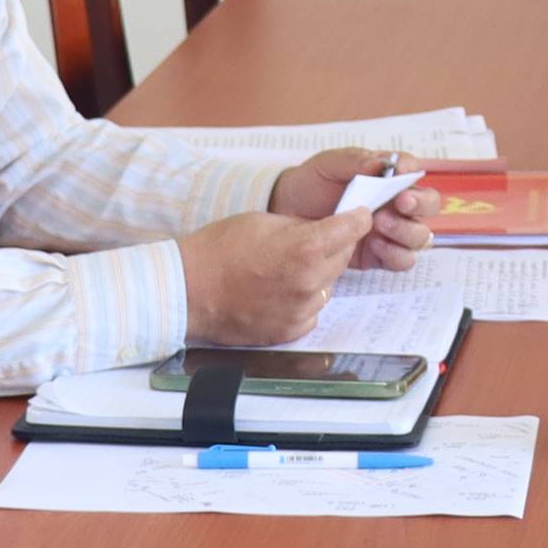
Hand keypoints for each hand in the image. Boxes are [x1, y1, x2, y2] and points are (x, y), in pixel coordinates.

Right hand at [176, 207, 372, 342]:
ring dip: (318, 274)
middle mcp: (309, 283)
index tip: (360, 216)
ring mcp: (301, 311)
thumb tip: (322, 229)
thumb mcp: (263, 221)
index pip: (352, 230)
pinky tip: (279, 289)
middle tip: (312, 239)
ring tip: (285, 267)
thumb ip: (300, 226)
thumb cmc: (217, 252)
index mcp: (305, 249)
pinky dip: (304, 298)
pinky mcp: (291, 331)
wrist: (188, 291)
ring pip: (329, 285)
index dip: (357, 219)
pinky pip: (312, 309)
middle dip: (334, 246)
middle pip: (343, 258)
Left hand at [265, 148, 441, 271]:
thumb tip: (383, 163)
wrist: (285, 214)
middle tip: (398, 203)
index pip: (413, 171)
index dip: (412, 172)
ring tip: (379, 226)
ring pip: (420, 235)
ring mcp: (390, 231)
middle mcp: (396, 203)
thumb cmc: (310, 183)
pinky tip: (375, 246)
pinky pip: (402, 259)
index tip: (400, 173)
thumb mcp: (328, 164)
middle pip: (428, 205)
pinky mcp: (380, 255)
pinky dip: (395, 254)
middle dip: (419, 204)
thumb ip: (355, 161)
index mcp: (387, 176)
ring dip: (406, 231)